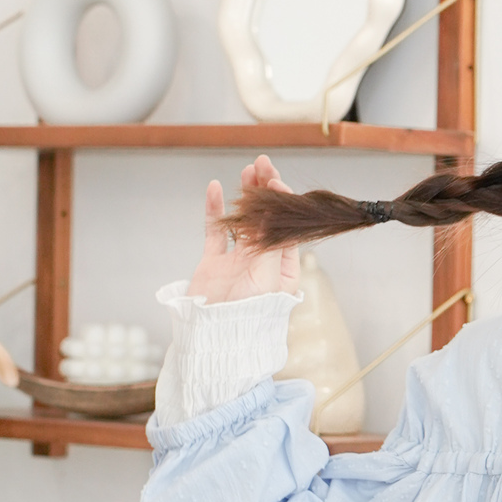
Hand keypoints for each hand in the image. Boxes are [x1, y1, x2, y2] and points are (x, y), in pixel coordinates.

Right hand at [187, 156, 301, 303]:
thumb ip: (269, 244)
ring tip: (248, 170)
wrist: (215, 337)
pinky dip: (215, 210)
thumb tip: (273, 211)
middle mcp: (263, 262)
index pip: (287, 227)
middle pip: (266, 219)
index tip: (276, 181)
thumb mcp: (267, 278)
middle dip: (266, 191)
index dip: (282, 201)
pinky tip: (214, 188)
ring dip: (246, 195)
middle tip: (263, 165)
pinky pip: (216, 231)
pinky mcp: (214, 263)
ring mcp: (238, 261)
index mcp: (284, 268)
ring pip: (243, 220)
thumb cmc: (249, 315)